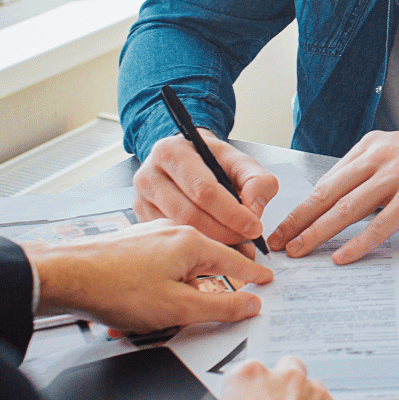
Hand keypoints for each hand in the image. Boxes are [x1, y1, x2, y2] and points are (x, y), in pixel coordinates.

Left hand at [24, 220, 271, 332]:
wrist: (63, 276)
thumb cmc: (116, 289)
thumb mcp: (178, 308)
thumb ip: (221, 307)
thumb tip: (250, 304)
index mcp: (191, 242)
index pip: (235, 260)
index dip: (253, 275)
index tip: (266, 280)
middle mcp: (173, 233)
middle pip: (206, 265)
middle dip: (207, 293)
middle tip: (212, 312)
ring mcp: (150, 238)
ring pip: (178, 271)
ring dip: (175, 298)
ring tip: (157, 320)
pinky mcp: (130, 247)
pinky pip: (157, 272)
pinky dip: (155, 293)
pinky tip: (139, 311)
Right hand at [133, 130, 278, 247]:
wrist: (188, 159)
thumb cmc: (212, 160)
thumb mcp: (240, 162)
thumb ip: (257, 181)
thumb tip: (253, 210)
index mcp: (173, 152)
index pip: (204, 190)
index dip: (232, 213)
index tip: (254, 227)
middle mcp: (149, 175)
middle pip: (189, 214)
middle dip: (224, 232)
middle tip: (246, 241)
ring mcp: (141, 199)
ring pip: (179, 231)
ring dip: (211, 243)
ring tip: (234, 245)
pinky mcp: (142, 217)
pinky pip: (170, 239)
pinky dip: (195, 247)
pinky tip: (214, 245)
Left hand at [269, 130, 398, 263]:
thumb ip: (376, 176)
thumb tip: (347, 206)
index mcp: (374, 145)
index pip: (328, 179)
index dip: (302, 205)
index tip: (284, 225)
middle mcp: (381, 155)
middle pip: (328, 193)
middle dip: (298, 220)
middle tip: (275, 242)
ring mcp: (398, 173)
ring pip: (346, 208)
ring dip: (317, 233)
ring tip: (298, 251)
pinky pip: (379, 224)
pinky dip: (358, 243)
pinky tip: (342, 257)